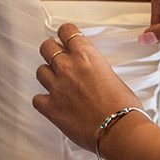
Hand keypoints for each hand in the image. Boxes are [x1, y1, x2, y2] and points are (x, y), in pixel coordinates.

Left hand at [33, 23, 140, 149]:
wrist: (118, 129)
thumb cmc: (123, 107)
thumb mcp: (113, 76)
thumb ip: (96, 69)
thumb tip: (92, 74)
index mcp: (86, 55)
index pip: (66, 31)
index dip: (64, 34)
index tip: (65, 38)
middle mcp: (68, 67)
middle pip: (46, 47)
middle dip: (51, 52)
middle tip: (57, 59)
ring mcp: (57, 87)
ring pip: (40, 71)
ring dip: (47, 76)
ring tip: (57, 84)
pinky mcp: (51, 107)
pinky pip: (36, 99)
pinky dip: (43, 101)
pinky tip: (52, 104)